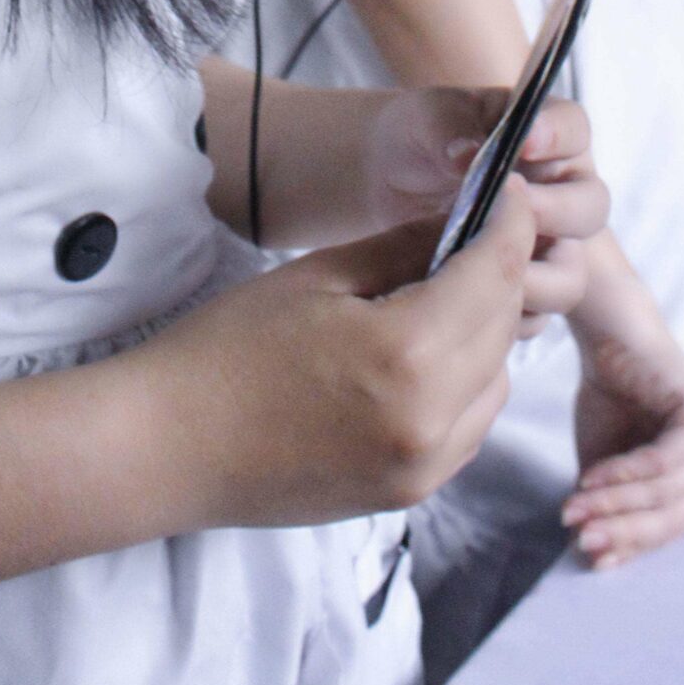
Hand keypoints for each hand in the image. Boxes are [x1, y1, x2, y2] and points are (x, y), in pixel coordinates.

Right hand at [155, 183, 536, 531]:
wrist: (170, 446)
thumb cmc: (229, 347)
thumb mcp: (318, 276)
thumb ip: (403, 248)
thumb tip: (462, 219)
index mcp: (407, 353)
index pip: (496, 274)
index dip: (514, 223)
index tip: (514, 191)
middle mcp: (431, 420)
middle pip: (505, 328)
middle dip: (504, 272)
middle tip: (483, 228)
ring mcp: (424, 468)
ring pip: (497, 381)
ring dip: (490, 330)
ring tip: (452, 288)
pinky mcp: (409, 493)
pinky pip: (470, 426)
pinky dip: (469, 382)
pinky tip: (431, 349)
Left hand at [362, 90, 608, 329]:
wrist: (379, 182)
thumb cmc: (414, 135)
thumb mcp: (423, 116)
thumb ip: (448, 126)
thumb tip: (468, 154)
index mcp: (542, 134)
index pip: (574, 127)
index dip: (559, 136)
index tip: (524, 143)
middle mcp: (555, 192)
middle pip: (591, 208)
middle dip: (557, 211)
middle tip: (518, 207)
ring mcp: (542, 246)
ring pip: (571, 275)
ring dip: (536, 276)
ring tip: (483, 266)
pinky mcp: (520, 291)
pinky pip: (534, 317)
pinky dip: (507, 315)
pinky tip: (469, 303)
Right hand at [564, 334, 683, 570]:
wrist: (611, 335)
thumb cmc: (613, 400)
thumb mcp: (611, 471)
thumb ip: (612, 510)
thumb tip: (594, 562)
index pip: (674, 526)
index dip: (631, 546)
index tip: (590, 558)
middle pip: (673, 515)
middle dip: (621, 530)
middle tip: (578, 537)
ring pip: (665, 493)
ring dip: (613, 505)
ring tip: (573, 510)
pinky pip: (662, 462)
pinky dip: (622, 475)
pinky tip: (589, 478)